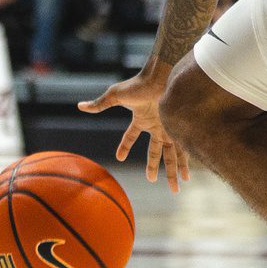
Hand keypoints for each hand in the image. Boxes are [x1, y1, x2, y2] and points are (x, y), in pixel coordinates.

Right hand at [86, 68, 188, 191]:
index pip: (131, 136)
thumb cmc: (138, 85)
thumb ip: (99, 104)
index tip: (119, 157)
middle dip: (153, 167)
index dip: (124, 146)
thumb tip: (79, 106)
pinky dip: (184, 164)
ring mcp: (169, 129)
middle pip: (154, 152)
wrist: (161, 77)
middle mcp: (156, 126)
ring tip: (176, 189)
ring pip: (171, 156)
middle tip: (151, 181)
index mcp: (141, 119)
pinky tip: (187, 177)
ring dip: (172, 172)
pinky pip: (182, 151)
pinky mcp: (179, 130)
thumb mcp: (114, 96)